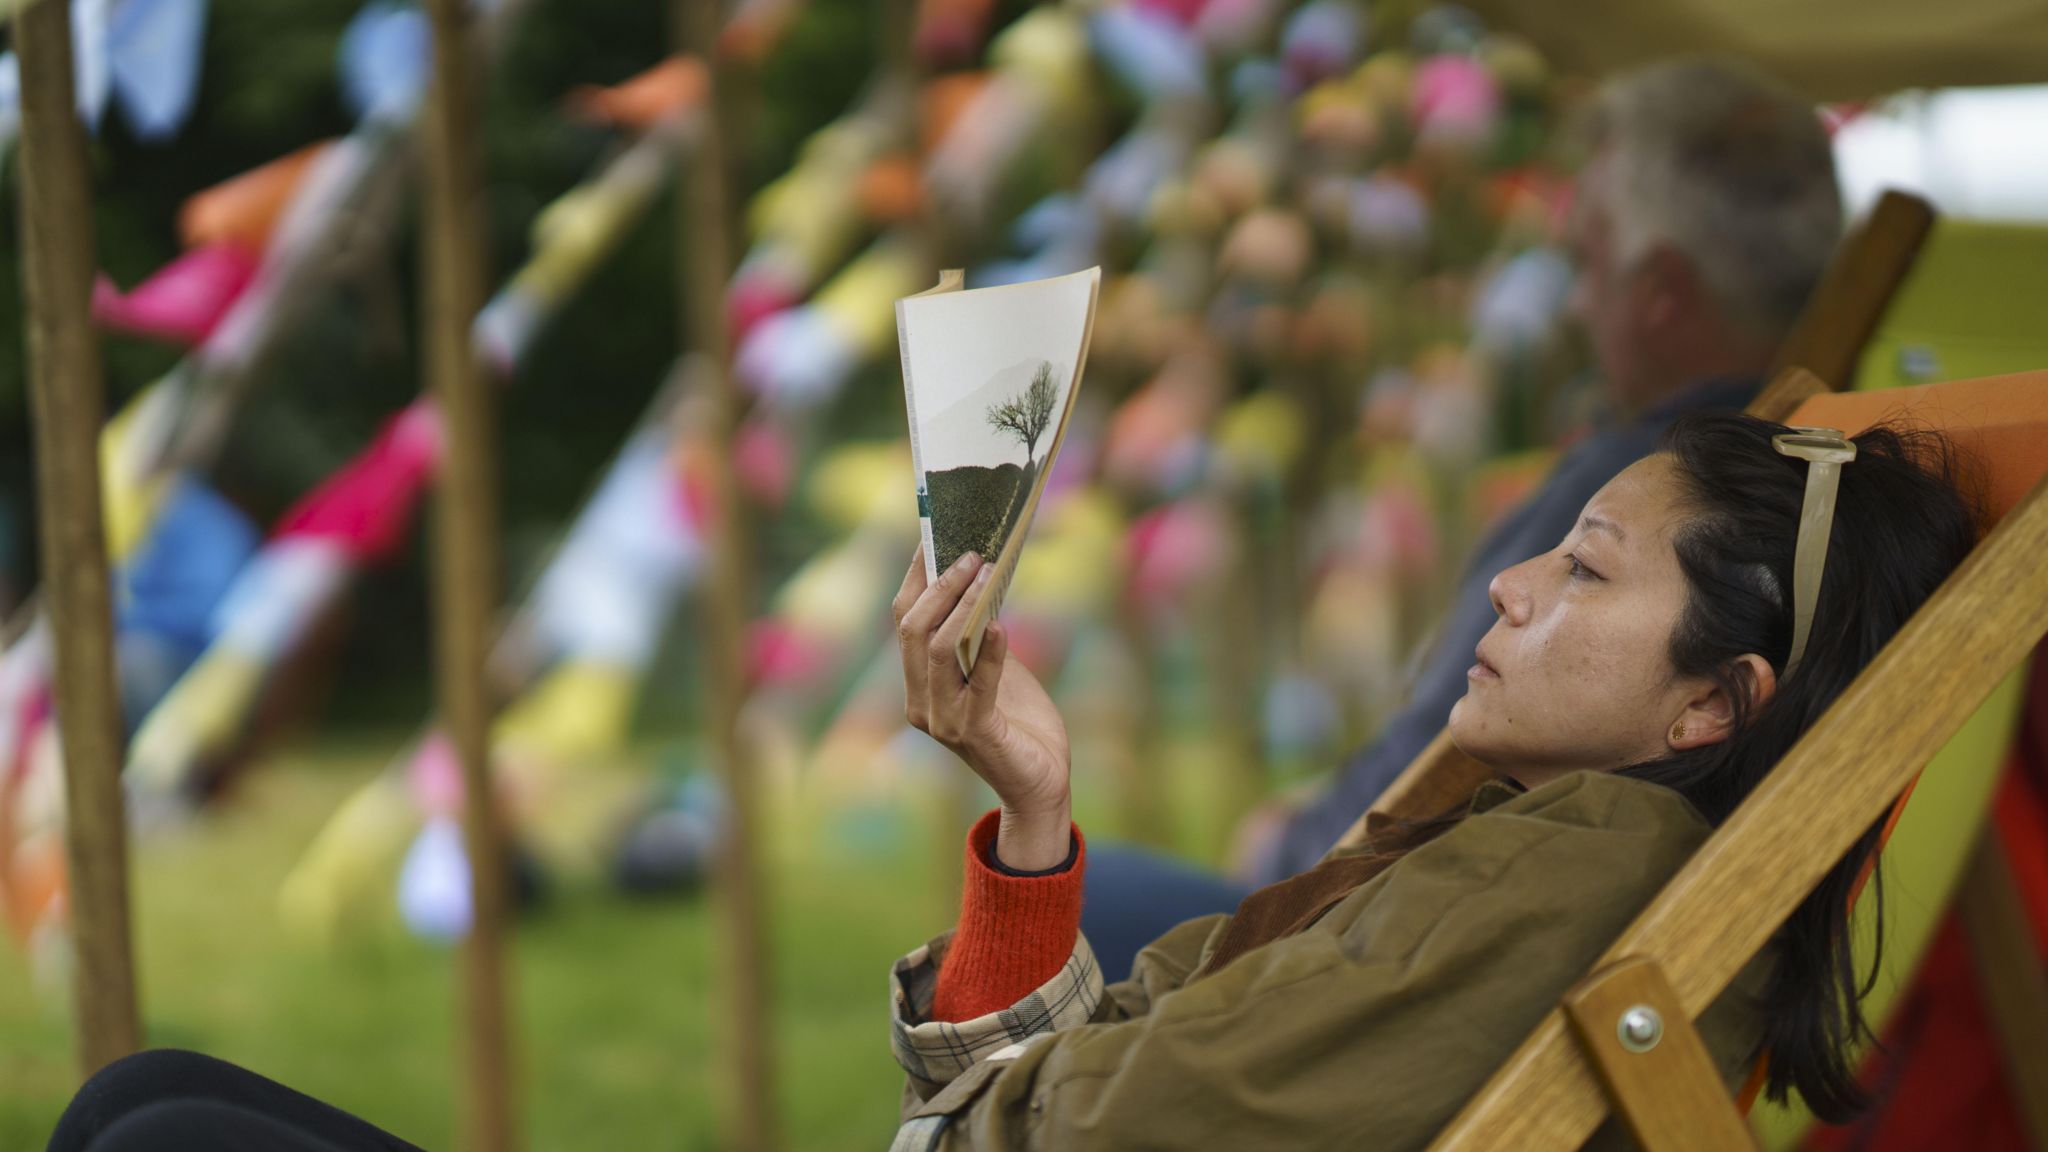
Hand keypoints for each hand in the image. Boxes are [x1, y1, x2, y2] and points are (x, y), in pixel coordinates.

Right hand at [894, 547, 1071, 869]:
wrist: (1041, 783)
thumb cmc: (1020, 722)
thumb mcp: (995, 668)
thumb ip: (980, 634)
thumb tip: (982, 576)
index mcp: (918, 683)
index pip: (904, 620)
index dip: (915, 576)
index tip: (931, 536)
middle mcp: (920, 702)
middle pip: (913, 629)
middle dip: (941, 585)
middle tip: (972, 553)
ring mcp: (943, 721)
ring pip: (937, 650)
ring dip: (965, 607)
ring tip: (990, 575)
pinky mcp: (975, 734)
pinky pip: (977, 685)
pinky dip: (991, 652)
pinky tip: (1003, 625)